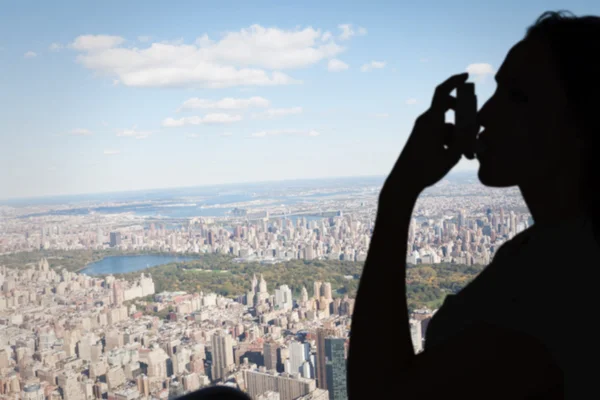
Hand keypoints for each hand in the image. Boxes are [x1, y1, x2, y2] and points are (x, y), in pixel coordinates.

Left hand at [383, 73, 468, 196]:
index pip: (442, 93)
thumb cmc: (425, 170)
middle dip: (463, 115)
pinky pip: (440, 132)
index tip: (466, 76)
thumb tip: (473, 128)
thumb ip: (464, 140)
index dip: (454, 81)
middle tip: (473, 127)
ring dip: (457, 135)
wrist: (403, 182)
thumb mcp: (451, 156)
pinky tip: (456, 156)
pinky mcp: (421, 137)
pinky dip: (449, 140)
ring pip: (446, 124)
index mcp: (432, 122)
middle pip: (448, 108)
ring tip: (467, 155)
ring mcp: (422, 129)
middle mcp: (425, 122)